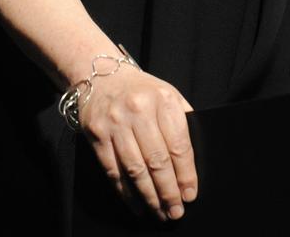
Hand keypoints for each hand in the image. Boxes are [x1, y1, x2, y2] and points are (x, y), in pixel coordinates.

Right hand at [79, 66, 197, 221]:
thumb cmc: (143, 90)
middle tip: (176, 211)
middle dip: (169, 191)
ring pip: (135, 169)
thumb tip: (192, 161)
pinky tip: (136, 205)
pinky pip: (113, 170)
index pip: (179, 144)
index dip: (186, 173)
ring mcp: (116, 123)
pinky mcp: (97, 135)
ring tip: (159, 213)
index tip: (190, 194)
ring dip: (149, 196)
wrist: (102, 76)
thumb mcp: (169, 94)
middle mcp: (140, 111)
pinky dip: (125, 192)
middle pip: (157, 160)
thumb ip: (182, 120)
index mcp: (164, 100)